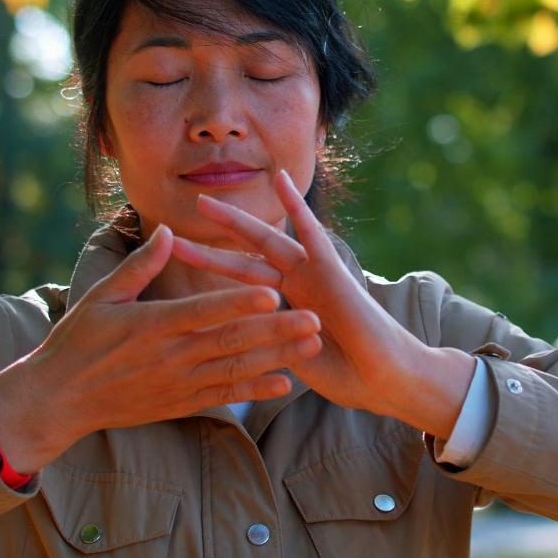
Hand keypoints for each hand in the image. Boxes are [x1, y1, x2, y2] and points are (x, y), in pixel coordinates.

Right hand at [0, 225, 322, 473]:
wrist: (58, 401)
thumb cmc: (77, 341)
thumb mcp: (101, 296)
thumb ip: (139, 266)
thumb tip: (168, 231)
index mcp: (152, 325)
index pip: (204, 312)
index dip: (239, 303)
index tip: (273, 292)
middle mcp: (171, 356)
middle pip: (232, 342)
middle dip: (276, 330)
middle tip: (315, 319)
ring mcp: (178, 383)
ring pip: (236, 370)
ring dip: (277, 358)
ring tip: (311, 346)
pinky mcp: (180, 403)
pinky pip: (224, 397)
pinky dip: (254, 391)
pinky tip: (284, 384)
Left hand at [172, 171, 474, 437]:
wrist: (383, 379)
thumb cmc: (347, 374)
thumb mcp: (293, 357)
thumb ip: (268, 342)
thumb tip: (236, 344)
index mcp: (284, 306)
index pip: (241, 286)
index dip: (212, 277)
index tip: (179, 271)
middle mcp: (295, 285)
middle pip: (244, 259)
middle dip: (211, 246)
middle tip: (174, 232)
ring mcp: (311, 274)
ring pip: (265, 241)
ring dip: (234, 222)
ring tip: (203, 203)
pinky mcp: (331, 269)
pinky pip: (310, 231)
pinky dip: (296, 206)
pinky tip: (280, 179)